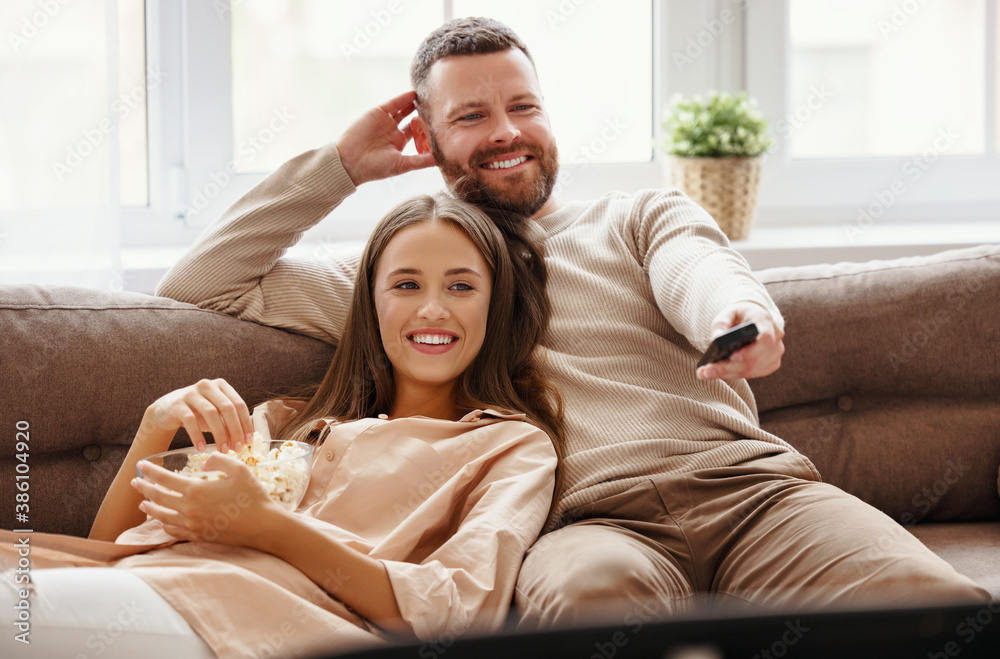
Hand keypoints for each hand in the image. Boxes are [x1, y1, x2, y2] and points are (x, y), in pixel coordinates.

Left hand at [132, 454, 280, 545]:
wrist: (263, 526)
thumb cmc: (253, 496)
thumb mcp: (239, 469)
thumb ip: (218, 460)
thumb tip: (204, 463)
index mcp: (197, 490)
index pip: (165, 479)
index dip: (150, 472)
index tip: (141, 466)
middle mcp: (189, 509)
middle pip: (158, 498)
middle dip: (144, 488)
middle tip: (135, 482)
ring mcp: (192, 525)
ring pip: (162, 516)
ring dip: (150, 507)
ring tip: (143, 502)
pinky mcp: (199, 536)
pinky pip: (174, 531)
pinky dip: (164, 524)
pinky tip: (162, 521)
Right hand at [146, 378, 252, 452]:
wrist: (167, 411)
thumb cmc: (197, 414)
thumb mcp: (216, 416)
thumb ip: (230, 423)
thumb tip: (246, 440)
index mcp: (221, 386)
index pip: (239, 404)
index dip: (245, 423)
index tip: (248, 441)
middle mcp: (207, 385)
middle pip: (227, 408)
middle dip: (234, 430)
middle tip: (237, 448)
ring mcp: (191, 393)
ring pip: (211, 413)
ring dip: (219, 434)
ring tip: (222, 450)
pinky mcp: (177, 404)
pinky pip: (190, 420)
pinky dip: (198, 436)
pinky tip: (202, 448)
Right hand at [336, 90, 435, 185]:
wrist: (350, 161)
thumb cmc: (375, 168)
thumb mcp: (402, 165)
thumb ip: (421, 161)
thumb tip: (441, 161)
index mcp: (399, 145)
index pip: (417, 134)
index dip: (428, 129)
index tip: (442, 125)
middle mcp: (393, 132)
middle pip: (412, 119)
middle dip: (424, 114)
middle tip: (439, 108)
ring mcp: (386, 122)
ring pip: (404, 109)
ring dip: (415, 104)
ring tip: (429, 98)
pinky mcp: (378, 113)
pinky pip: (394, 103)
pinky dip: (403, 98)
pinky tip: (414, 94)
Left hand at [696, 304, 784, 380]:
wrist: (752, 319)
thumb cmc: (739, 316)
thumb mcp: (727, 315)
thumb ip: (721, 325)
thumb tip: (716, 339)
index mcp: (766, 321)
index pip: (765, 339)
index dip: (750, 351)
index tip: (732, 357)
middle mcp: (776, 338)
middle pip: (755, 359)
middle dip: (730, 368)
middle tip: (708, 371)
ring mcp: (775, 352)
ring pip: (752, 369)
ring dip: (728, 373)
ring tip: (706, 373)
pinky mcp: (771, 363)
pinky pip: (753, 373)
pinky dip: (734, 375)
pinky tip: (717, 373)